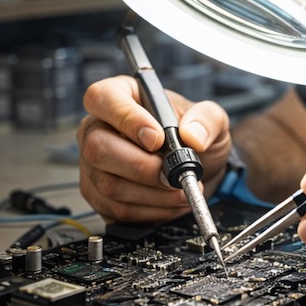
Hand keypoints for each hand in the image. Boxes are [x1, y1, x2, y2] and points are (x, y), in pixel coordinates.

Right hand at [77, 75, 231, 222]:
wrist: (197, 168)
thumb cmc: (194, 135)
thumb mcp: (212, 119)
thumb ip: (207, 119)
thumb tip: (193, 135)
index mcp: (121, 95)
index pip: (103, 98)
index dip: (127, 119)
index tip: (158, 138)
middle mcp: (98, 127)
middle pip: (98, 148)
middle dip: (143, 167)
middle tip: (173, 174)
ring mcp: (93, 162)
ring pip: (108, 183)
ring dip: (153, 193)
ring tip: (181, 189)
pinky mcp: (98, 193)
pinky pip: (117, 207)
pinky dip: (151, 209)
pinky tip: (170, 201)